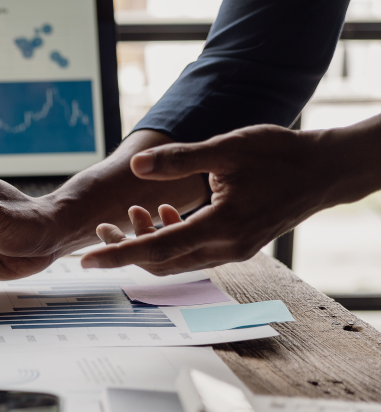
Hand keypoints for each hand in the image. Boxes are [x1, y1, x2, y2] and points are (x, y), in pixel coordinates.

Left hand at [80, 123, 351, 274]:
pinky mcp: (237, 245)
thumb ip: (179, 159)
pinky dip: (171, 237)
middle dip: (127, 249)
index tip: (85, 261)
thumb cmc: (281, 155)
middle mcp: (226, 248)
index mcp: (221, 228)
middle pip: (162, 262)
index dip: (118, 255)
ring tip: (132, 213)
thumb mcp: (226, 149)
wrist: (325, 170)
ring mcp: (233, 250)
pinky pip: (193, 251)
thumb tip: (136, 166)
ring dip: (149, 242)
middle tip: (102, 228)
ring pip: (177, 259)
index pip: (157, 249)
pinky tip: (162, 210)